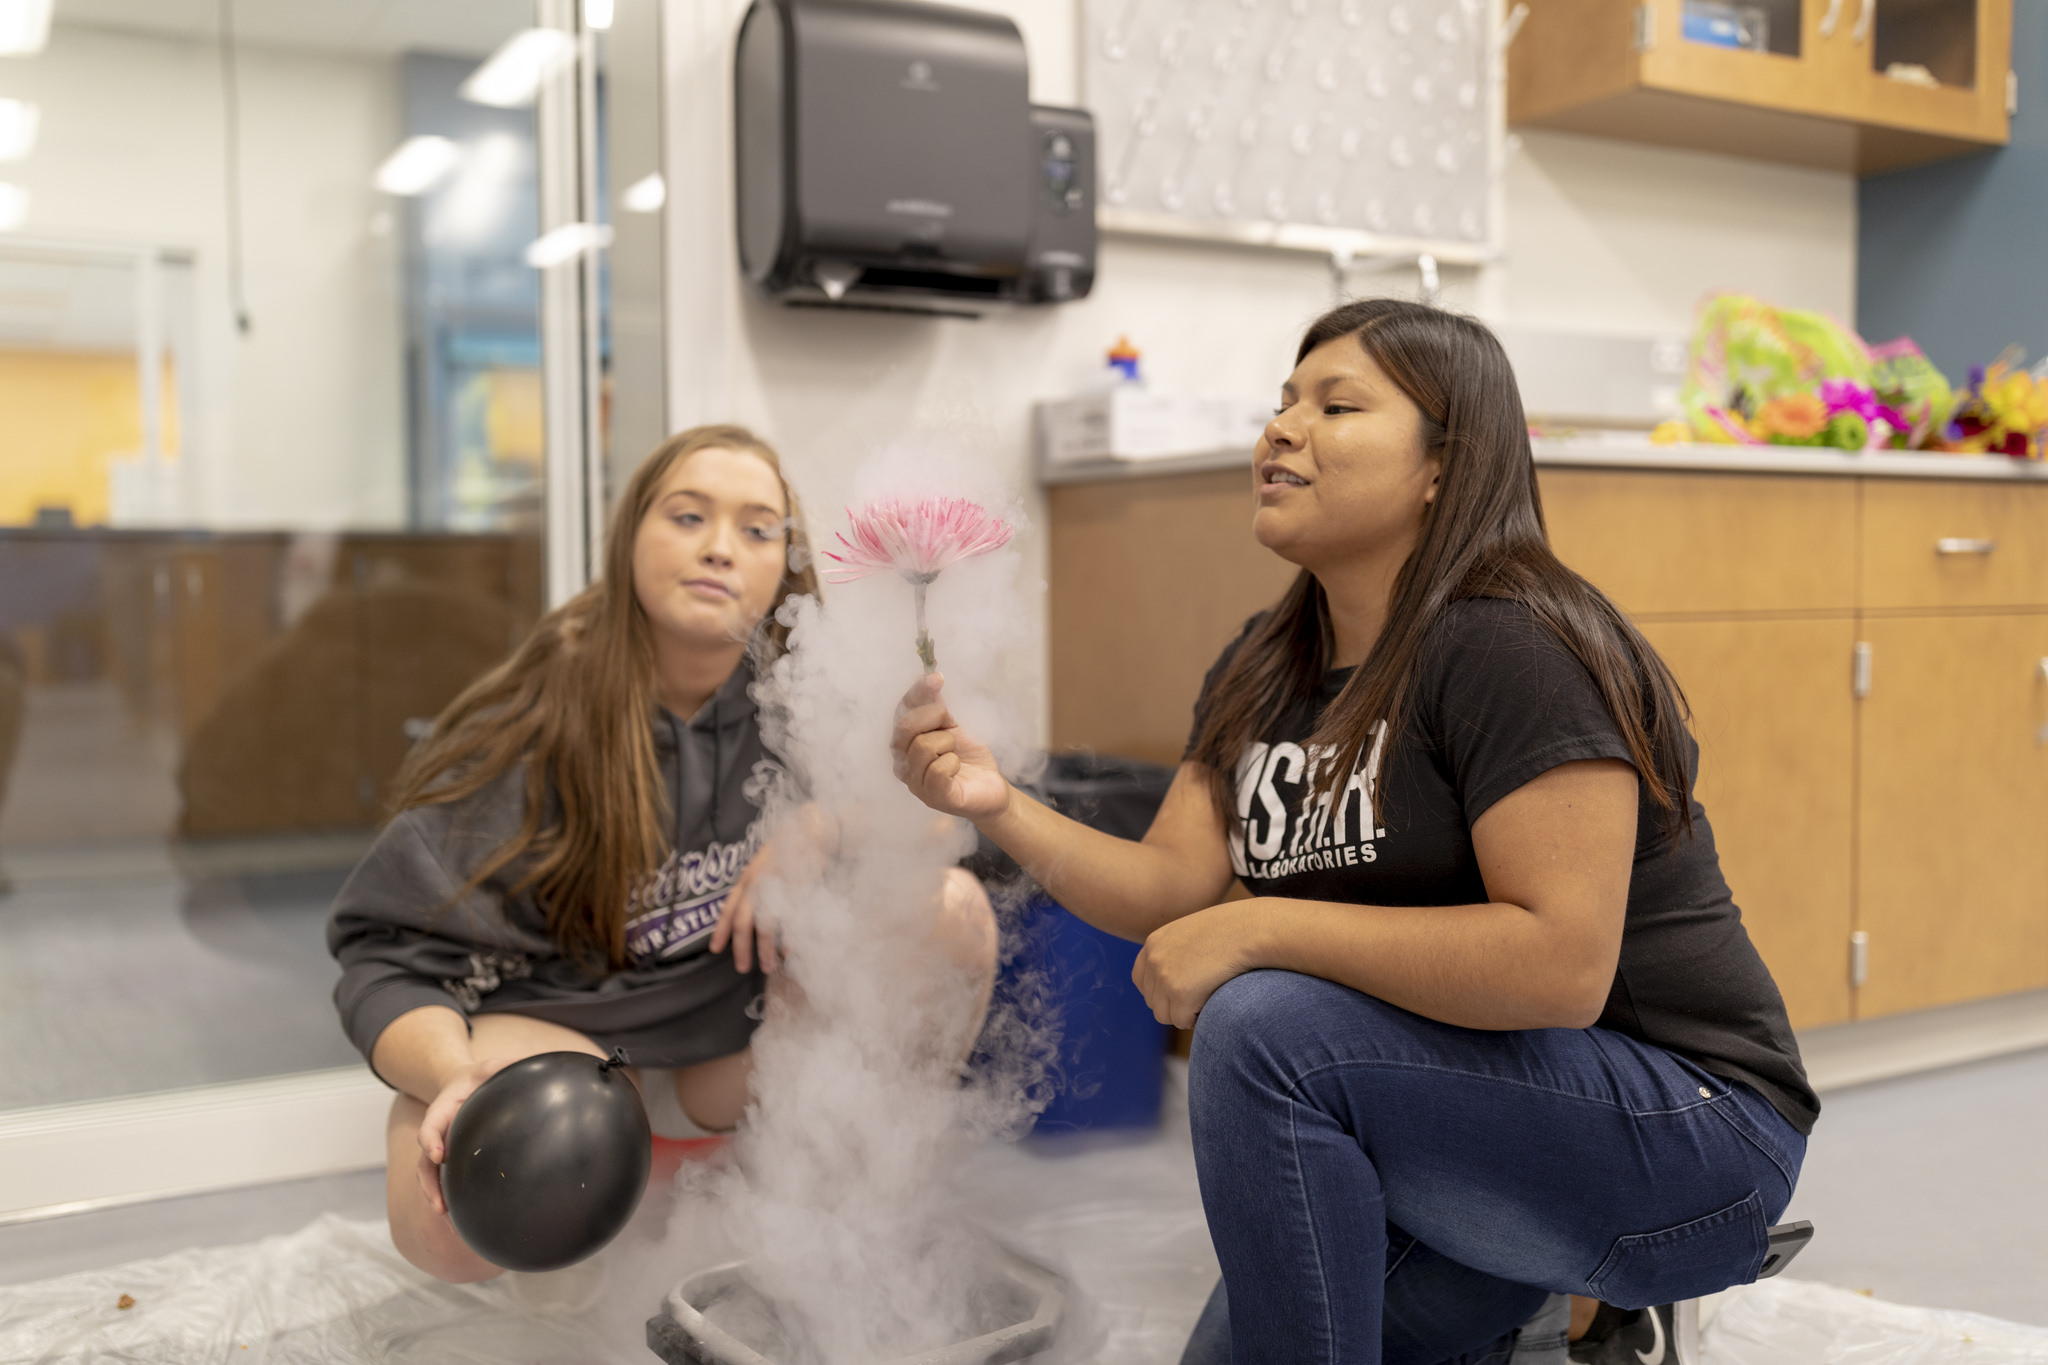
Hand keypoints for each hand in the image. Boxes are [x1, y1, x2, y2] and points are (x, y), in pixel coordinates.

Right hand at [414, 1058, 508, 1216]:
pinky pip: (444, 1180)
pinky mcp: (449, 1158)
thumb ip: (508, 1065)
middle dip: (430, 1184)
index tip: (438, 1155)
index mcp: (443, 1108)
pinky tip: (460, 1219)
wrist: (463, 1082)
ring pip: (430, 1176)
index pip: (430, 1126)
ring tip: (447, 1218)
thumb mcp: (492, 1065)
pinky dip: (448, 1198)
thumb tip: (538, 1066)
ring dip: (436, 1197)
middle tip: (440, 1205)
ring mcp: (441, 1147)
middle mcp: (438, 1132)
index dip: (431, 1140)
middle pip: (425, 1162)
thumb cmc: (481, 1076)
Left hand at [713, 804, 837, 972]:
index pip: (729, 909)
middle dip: (741, 948)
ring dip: (765, 949)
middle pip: (744, 922)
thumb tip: (744, 913)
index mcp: (747, 879)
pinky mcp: (797, 891)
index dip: (721, 930)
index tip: (714, 949)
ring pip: (766, 925)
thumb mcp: (763, 866)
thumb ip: (754, 887)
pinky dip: (788, 938)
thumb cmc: (787, 851)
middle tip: (742, 968)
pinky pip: (789, 921)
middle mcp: (758, 884)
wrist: (811, 831)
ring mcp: (777, 888)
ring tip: (768, 966)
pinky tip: (787, 951)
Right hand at [891, 673, 1009, 820]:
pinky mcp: (933, 796)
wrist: (990, 786)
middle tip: (952, 724)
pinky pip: (937, 770)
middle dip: (935, 717)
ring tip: (954, 753)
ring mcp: (915, 782)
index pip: (901, 711)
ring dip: (948, 743)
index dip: (917, 692)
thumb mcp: (951, 726)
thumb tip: (929, 677)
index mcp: (904, 744)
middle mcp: (902, 763)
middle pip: (906, 726)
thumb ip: (936, 706)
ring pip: (924, 746)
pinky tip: (957, 767)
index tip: (937, 678)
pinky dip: (953, 763)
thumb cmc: (968, 757)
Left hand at [1131, 900, 1265, 1028]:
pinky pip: (1182, 1021)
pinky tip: (1212, 999)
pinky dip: (1197, 1017)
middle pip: (1152, 1001)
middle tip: (1202, 993)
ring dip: (1185, 1012)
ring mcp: (1164, 977)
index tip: (1181, 992)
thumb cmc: (1233, 931)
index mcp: (1154, 943)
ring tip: (1207, 996)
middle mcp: (1153, 959)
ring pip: (1164, 1015)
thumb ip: (1176, 952)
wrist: (1251, 930)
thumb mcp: (1194, 933)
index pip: (1140, 979)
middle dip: (1174, 1004)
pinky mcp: (1180, 994)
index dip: (1160, 991)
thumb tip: (1175, 978)